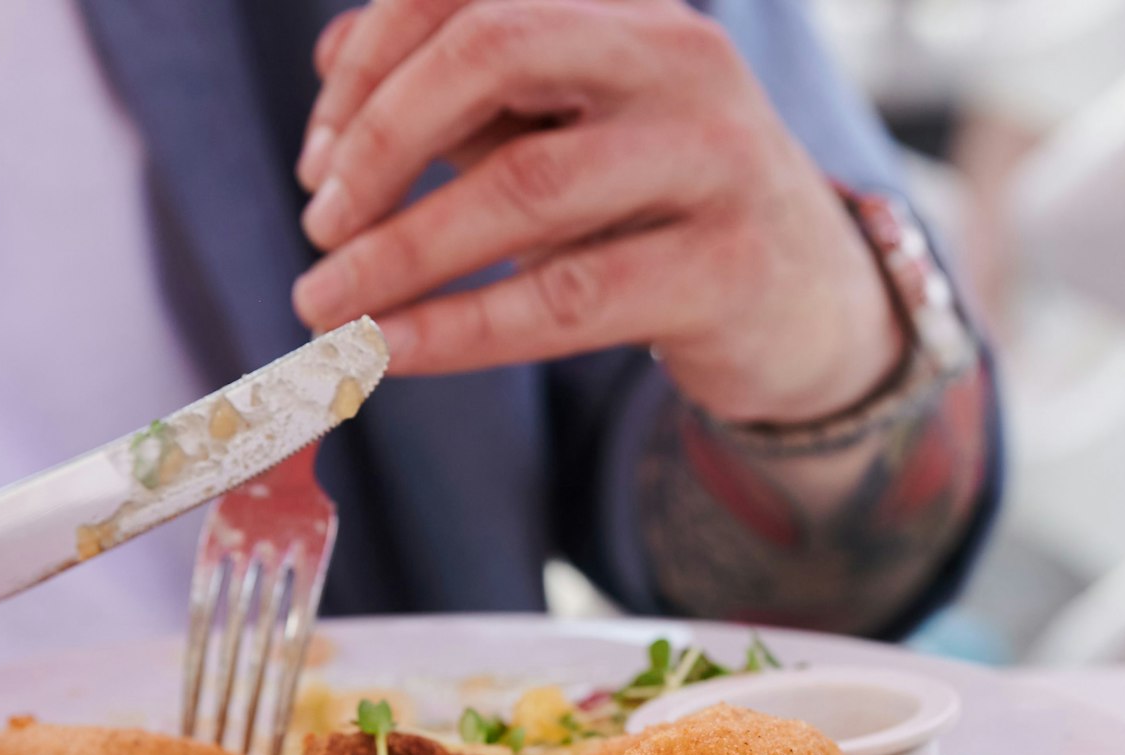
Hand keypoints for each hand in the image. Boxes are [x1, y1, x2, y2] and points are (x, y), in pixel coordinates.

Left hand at [291, 0, 902, 423]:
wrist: (809, 300)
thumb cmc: (656, 203)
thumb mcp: (563, 129)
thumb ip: (462, 95)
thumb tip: (333, 66)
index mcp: (624, 8)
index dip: (368, 62)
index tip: (315, 160)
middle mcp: (678, 58)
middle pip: (496, 48)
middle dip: (382, 138)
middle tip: (319, 222)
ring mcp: (716, 158)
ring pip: (527, 186)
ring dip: (400, 251)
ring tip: (326, 304)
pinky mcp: (727, 268)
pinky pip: (568, 298)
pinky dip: (459, 328)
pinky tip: (391, 351)